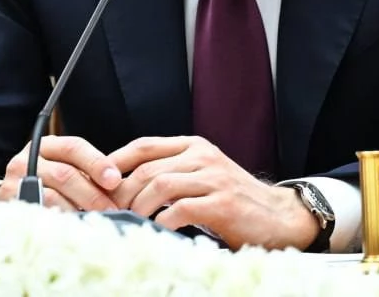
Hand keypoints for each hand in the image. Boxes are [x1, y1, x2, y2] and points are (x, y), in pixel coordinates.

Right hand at [0, 135, 121, 212]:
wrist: (8, 201)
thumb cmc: (47, 184)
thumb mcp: (63, 168)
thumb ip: (87, 172)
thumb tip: (119, 184)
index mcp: (46, 145)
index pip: (74, 147)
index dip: (97, 162)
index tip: (115, 180)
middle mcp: (28, 159)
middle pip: (65, 173)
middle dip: (92, 193)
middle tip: (112, 209)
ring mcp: (15, 183)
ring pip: (53, 196)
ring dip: (78, 209)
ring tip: (96, 220)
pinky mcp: (11, 205)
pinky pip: (40, 214)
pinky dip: (61, 221)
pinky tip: (75, 227)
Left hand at [108, 136, 318, 250]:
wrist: (279, 217)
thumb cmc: (234, 200)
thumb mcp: (203, 175)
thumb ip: (172, 172)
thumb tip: (124, 184)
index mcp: (194, 146)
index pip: (145, 145)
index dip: (116, 161)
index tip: (98, 182)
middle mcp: (203, 156)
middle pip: (147, 167)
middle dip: (121, 192)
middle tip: (108, 211)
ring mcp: (214, 178)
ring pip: (160, 185)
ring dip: (137, 207)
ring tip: (129, 222)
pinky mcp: (222, 203)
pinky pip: (180, 210)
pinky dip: (161, 223)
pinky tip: (155, 232)